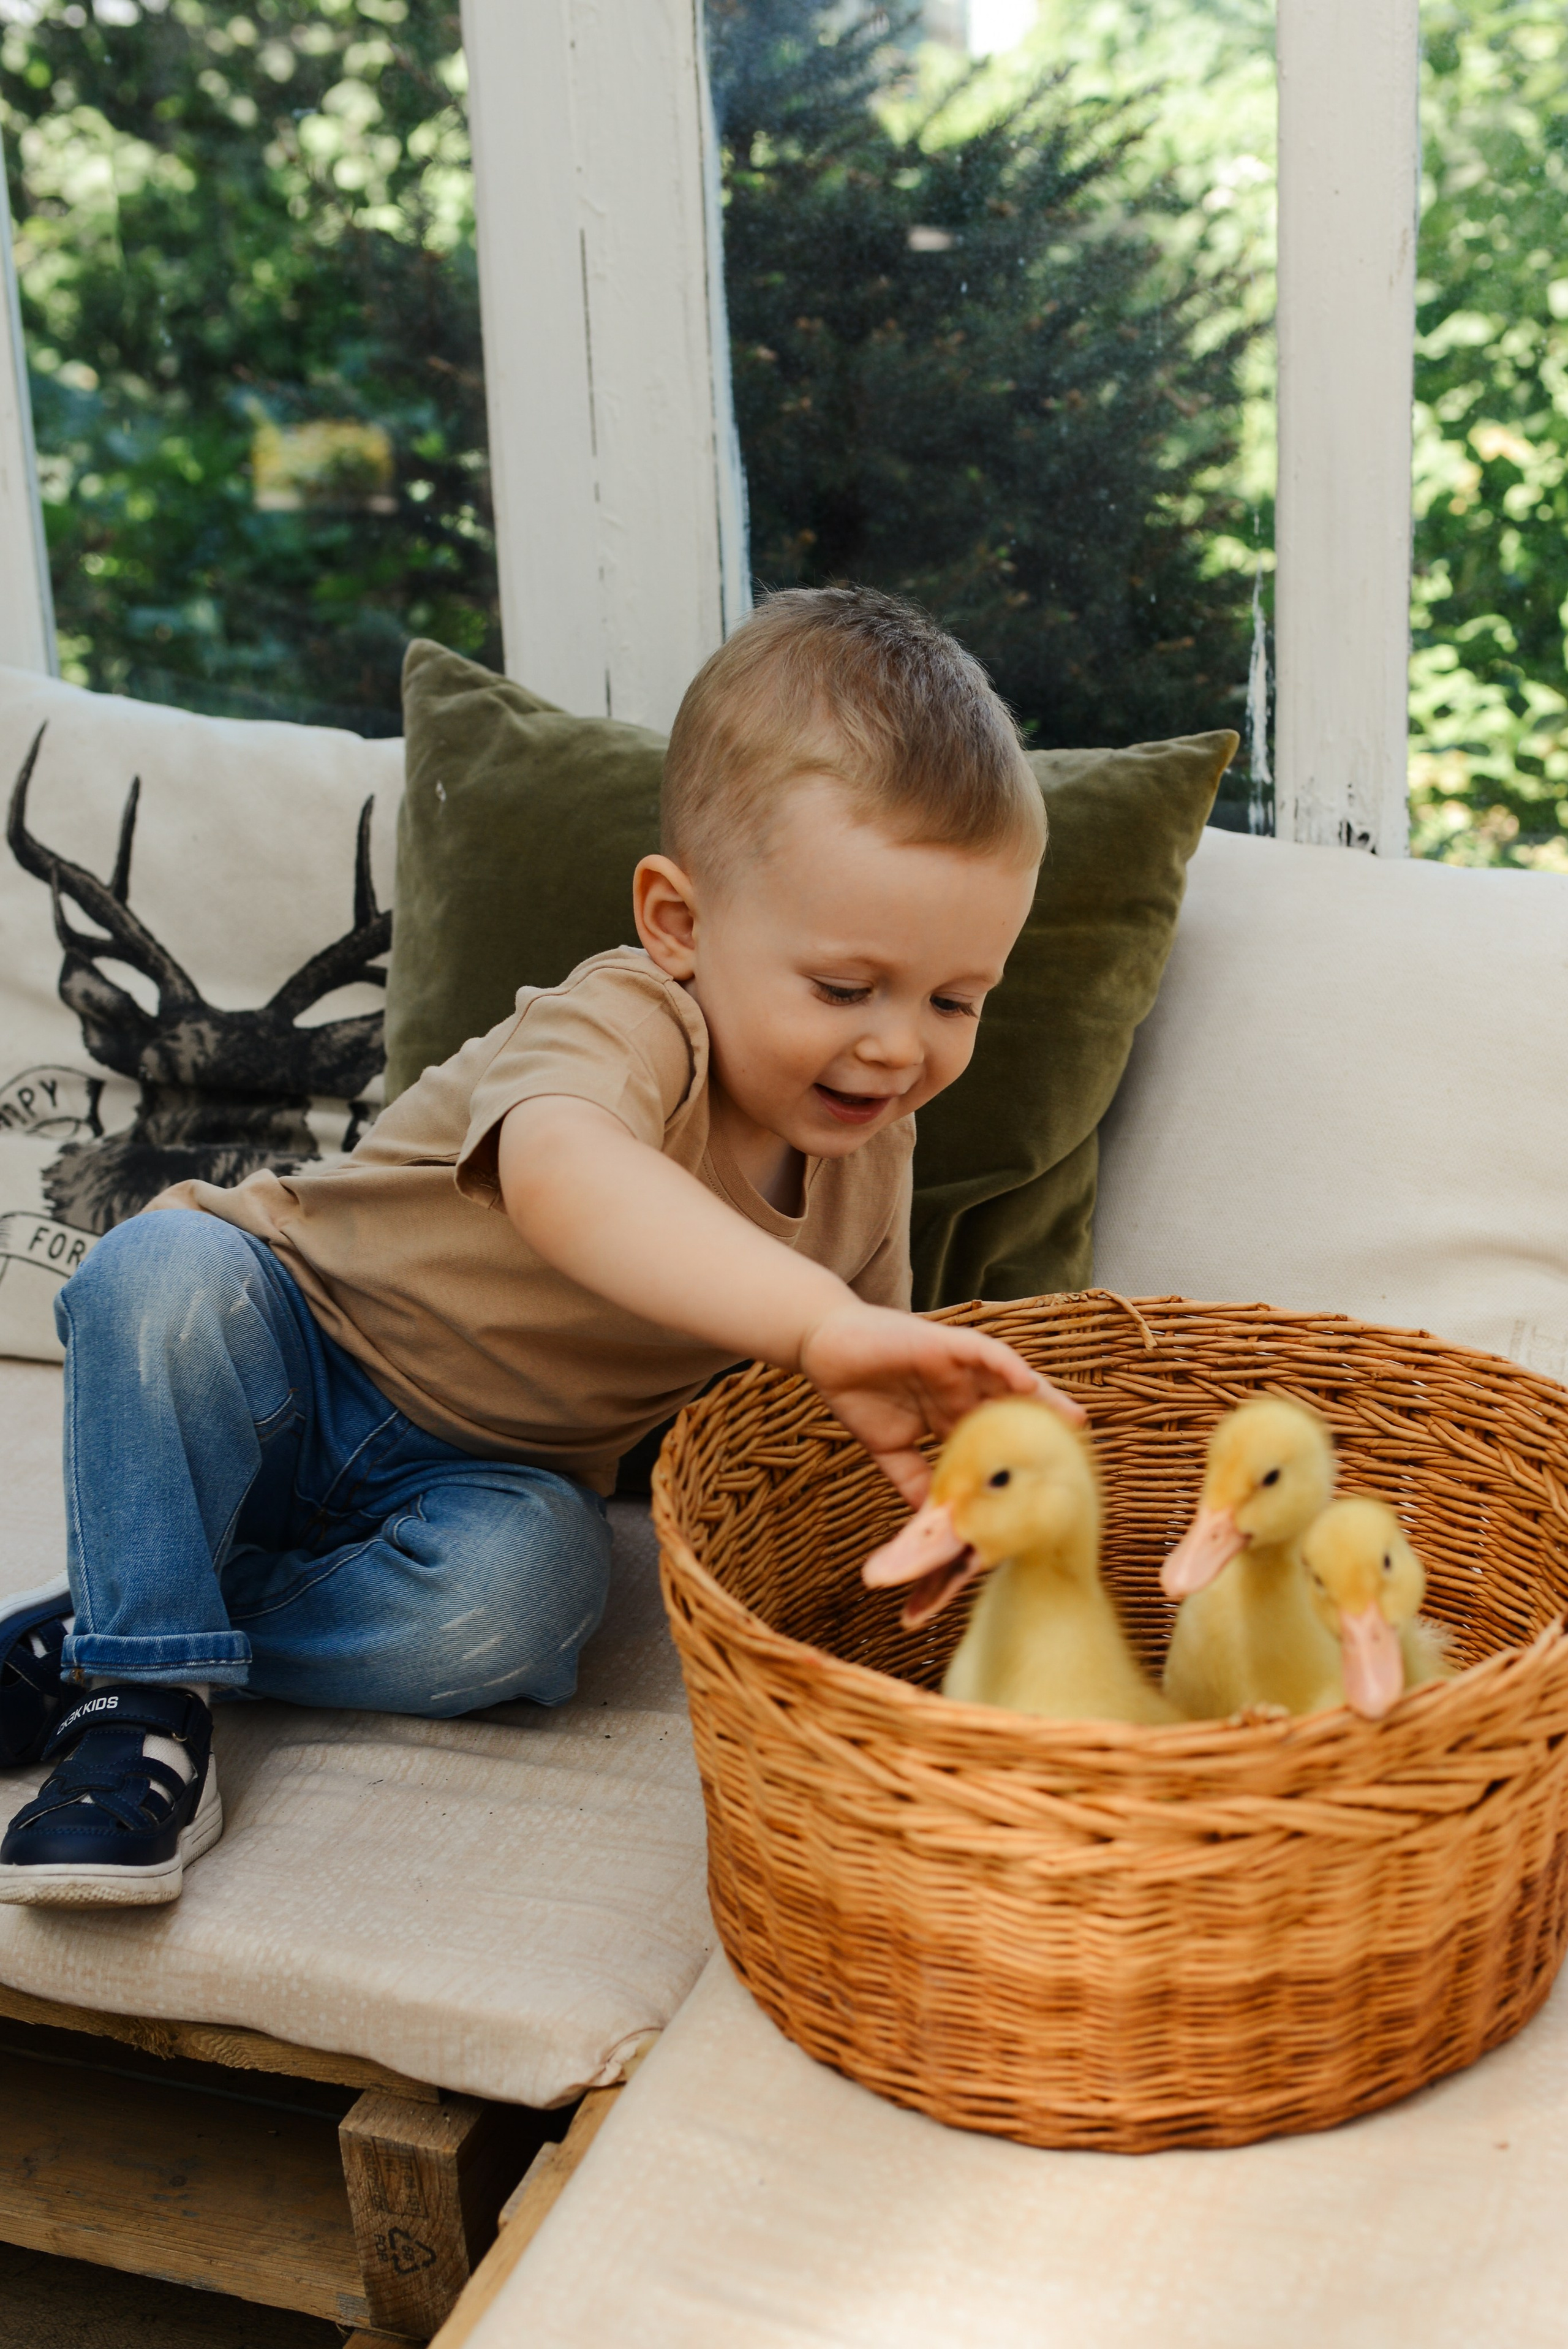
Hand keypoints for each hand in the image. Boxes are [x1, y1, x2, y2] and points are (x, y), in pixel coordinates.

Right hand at [798, 1302, 1086, 1504]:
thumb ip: (913, 1480)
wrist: (824, 1350)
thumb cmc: (856, 1393)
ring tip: (1071, 1418)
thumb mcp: (889, 1448)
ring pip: (1007, 1381)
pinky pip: (984, 1352)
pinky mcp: (945, 1344)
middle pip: (1011, 1409)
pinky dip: (1006, 1366)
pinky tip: (1025, 1383)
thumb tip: (934, 1521)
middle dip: (1044, 1426)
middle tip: (1078, 1448)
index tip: (1048, 1482)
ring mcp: (956, 1366)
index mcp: (949, 1414)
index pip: (993, 1438)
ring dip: (1039, 1397)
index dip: (1019, 1457)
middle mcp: (960, 1390)